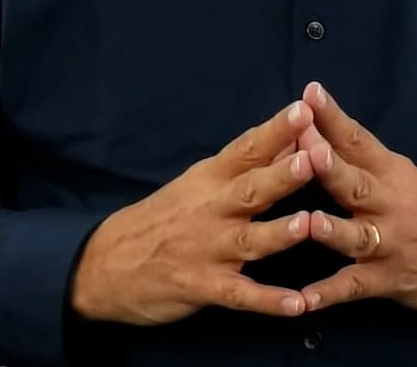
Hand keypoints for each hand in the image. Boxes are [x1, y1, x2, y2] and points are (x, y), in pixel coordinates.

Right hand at [69, 100, 318, 325]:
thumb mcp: (197, 184)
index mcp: (209, 179)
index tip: (304, 109)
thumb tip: (292, 137)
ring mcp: (208, 250)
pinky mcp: (203, 286)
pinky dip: (268, 301)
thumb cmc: (162, 218)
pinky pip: (241, 295)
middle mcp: (211, 210)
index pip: (246, 149)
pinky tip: (297, 306)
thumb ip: (246, 165)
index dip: (275, 130)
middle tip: (313, 158)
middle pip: (250, 190)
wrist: (103, 265)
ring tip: (309, 224)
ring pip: (249, 240)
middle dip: (282, 175)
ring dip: (279, 232)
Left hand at [292, 81, 416, 315]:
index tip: (309, 92)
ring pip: (356, 234)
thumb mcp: (408, 177)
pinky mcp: (388, 279)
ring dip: (333, 229)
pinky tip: (303, 302)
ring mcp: (389, 244)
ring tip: (311, 223)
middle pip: (355, 182)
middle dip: (329, 165)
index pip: (360, 140)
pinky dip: (328, 295)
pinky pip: (354, 287)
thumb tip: (320, 134)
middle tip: (306, 146)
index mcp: (393, 174)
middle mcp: (389, 205)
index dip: (334, 116)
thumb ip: (366, 163)